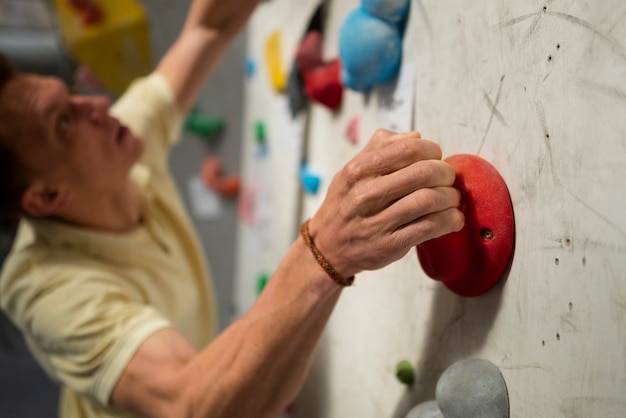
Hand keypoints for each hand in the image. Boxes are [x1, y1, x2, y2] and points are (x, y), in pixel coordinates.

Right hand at [308, 129, 463, 277]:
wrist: (328, 247)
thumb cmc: (345, 205)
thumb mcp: (351, 171)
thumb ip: (380, 148)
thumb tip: (415, 136)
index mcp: (358, 171)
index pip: (407, 149)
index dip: (431, 150)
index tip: (435, 156)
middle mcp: (365, 195)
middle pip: (423, 173)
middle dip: (445, 173)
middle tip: (448, 178)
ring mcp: (378, 222)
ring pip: (430, 200)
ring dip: (450, 197)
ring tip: (451, 198)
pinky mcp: (390, 245)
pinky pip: (430, 227)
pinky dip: (450, 220)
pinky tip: (452, 218)